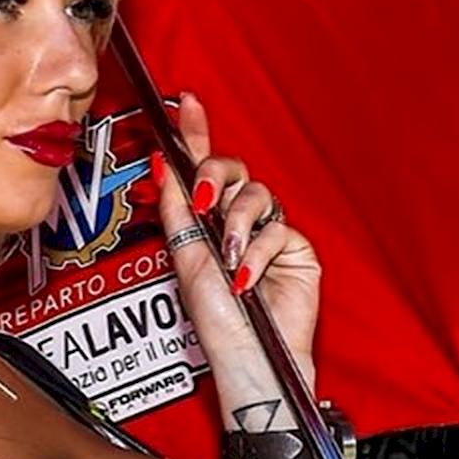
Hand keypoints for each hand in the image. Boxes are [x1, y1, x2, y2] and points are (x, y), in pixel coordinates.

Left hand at [149, 91, 319, 390]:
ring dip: (237, 225)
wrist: (247, 355)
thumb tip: (162, 161)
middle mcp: (237, 221)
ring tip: (231, 261)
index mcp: (206, 220)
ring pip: (256, 195)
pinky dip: (258, 252)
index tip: (185, 102)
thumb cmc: (216, 319)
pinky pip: (277, 228)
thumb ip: (176, 206)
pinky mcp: (296, 248)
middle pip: (232, 171)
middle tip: (204, 202)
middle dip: (216, 177)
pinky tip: (249, 278)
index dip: (194, 132)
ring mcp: (268, 232)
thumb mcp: (185, 255)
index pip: (201, 167)